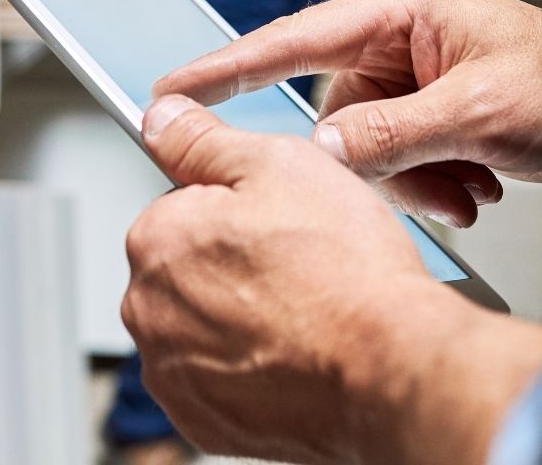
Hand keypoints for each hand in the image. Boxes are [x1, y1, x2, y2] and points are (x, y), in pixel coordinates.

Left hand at [123, 94, 455, 463]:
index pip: (180, 202)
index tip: (275, 218)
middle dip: (231, 258)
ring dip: (239, 312)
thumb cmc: (345, 271)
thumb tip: (161, 118)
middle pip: (186, 263)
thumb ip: (203, 139)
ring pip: (202, 321)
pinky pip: (216, 377)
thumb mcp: (277, 163)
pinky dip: (247, 364)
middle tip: (296, 260)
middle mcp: (148, 310)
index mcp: (157, 237)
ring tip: (301, 306)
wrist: (393, 369)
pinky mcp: (204, 422)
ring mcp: (174, 373)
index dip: (236, 203)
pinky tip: (293, 350)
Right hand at [154, 0, 541, 227]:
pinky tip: (471, 185)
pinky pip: (392, 153)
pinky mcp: (422, 106)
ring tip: (468, 188)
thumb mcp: (476, 111)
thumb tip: (320, 156)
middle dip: (375, 159)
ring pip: (364, 142)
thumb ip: (391, 135)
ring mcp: (408, 72)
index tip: (173, 88)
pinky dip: (426, 180)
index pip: (291, 38)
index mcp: (399, 8)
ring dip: (411, 178)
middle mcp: (395, 36)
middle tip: (431, 182)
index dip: (226, 65)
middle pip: (335, 109)